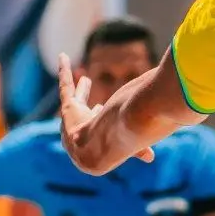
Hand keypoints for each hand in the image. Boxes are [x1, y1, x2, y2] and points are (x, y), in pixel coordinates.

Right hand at [56, 52, 150, 173]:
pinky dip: (63, 70)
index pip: (96, 125)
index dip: (97, 115)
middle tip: (86, 83)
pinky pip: (64, 86)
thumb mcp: (130, 146)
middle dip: (84, 99)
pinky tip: (63, 56)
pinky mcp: (67, 110)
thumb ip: (138, 150)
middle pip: (82, 111)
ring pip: (73, 98)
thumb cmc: (118, 147)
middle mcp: (82, 131)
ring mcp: (73, 120)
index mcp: (94, 139)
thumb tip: (151, 159)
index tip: (101, 106)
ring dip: (76, 87)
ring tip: (82, 75)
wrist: (101, 150)